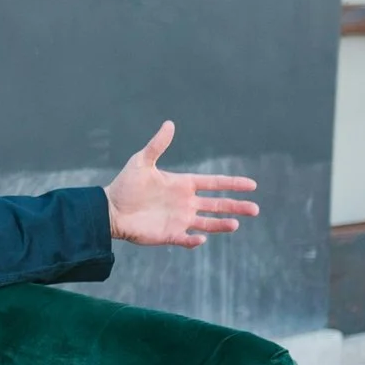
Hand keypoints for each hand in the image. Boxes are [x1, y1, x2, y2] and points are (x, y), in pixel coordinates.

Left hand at [105, 122, 257, 246]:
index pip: (214, 183)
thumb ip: (157, 145)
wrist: (109, 209)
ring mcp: (179, 219)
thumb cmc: (125, 185)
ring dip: (221, 224)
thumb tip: (169, 123)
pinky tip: (201, 238)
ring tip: (236, 224)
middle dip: (236, 206)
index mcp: (183, 184)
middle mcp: (185, 203)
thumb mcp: (141, 161)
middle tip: (255, 209)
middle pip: (217, 204)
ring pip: (208, 223)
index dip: (232, 183)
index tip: (252, 184)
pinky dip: (194, 241)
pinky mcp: (169, 235)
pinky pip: (187, 239)